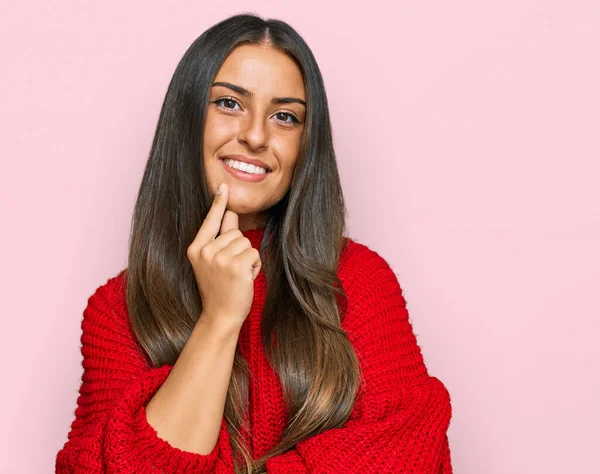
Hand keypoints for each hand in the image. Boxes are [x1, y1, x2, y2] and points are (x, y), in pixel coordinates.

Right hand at [186, 183, 261, 331]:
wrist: (220, 316)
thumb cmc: (219, 289)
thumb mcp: (213, 262)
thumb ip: (221, 238)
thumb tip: (230, 213)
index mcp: (196, 248)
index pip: (210, 221)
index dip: (218, 203)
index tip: (224, 186)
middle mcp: (205, 251)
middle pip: (236, 232)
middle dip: (240, 250)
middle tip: (231, 272)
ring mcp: (219, 258)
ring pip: (246, 242)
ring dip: (248, 259)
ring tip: (237, 276)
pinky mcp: (235, 266)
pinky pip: (254, 253)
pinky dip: (255, 267)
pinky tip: (244, 280)